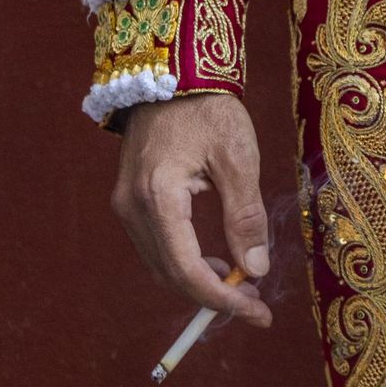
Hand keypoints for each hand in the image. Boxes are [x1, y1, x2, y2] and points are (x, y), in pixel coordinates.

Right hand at [111, 94, 272, 326]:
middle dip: (214, 297)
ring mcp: (126, 204)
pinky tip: (217, 261)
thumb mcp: (238, 160)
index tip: (260, 313)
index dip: (223, 300)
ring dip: (200, 283)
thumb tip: (255, 269)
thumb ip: (245, 217)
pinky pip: (157, 247)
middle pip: (170, 275)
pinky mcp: (131, 199)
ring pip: (161, 265)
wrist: (173, 73)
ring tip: (244, 285)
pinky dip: (186, 262)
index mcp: (158, 199)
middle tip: (258, 305)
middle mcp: (132, 207)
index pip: (188, 271)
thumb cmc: (209, 110)